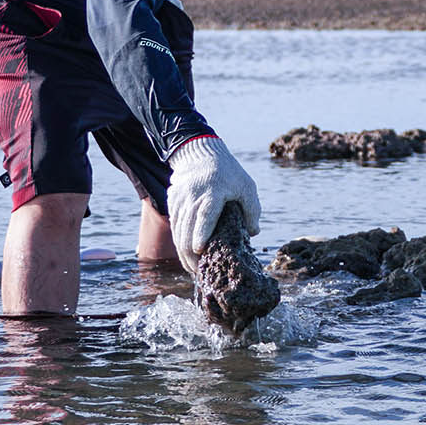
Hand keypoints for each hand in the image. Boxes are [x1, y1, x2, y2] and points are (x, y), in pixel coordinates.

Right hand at [166, 135, 261, 272]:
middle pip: (187, 229)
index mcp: (213, 193)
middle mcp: (193, 197)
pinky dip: (178, 241)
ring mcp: (180, 199)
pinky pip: (173, 225)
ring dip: (183, 252)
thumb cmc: (228, 172)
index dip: (201, 234)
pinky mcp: (172, 201)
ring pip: (178, 230)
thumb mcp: (246, 186)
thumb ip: (252, 209)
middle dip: (191, 254)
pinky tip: (185, 254)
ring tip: (193, 269)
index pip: (205, 216)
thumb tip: (253, 233)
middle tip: (200, 272)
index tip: (200, 251)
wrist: (200, 151)